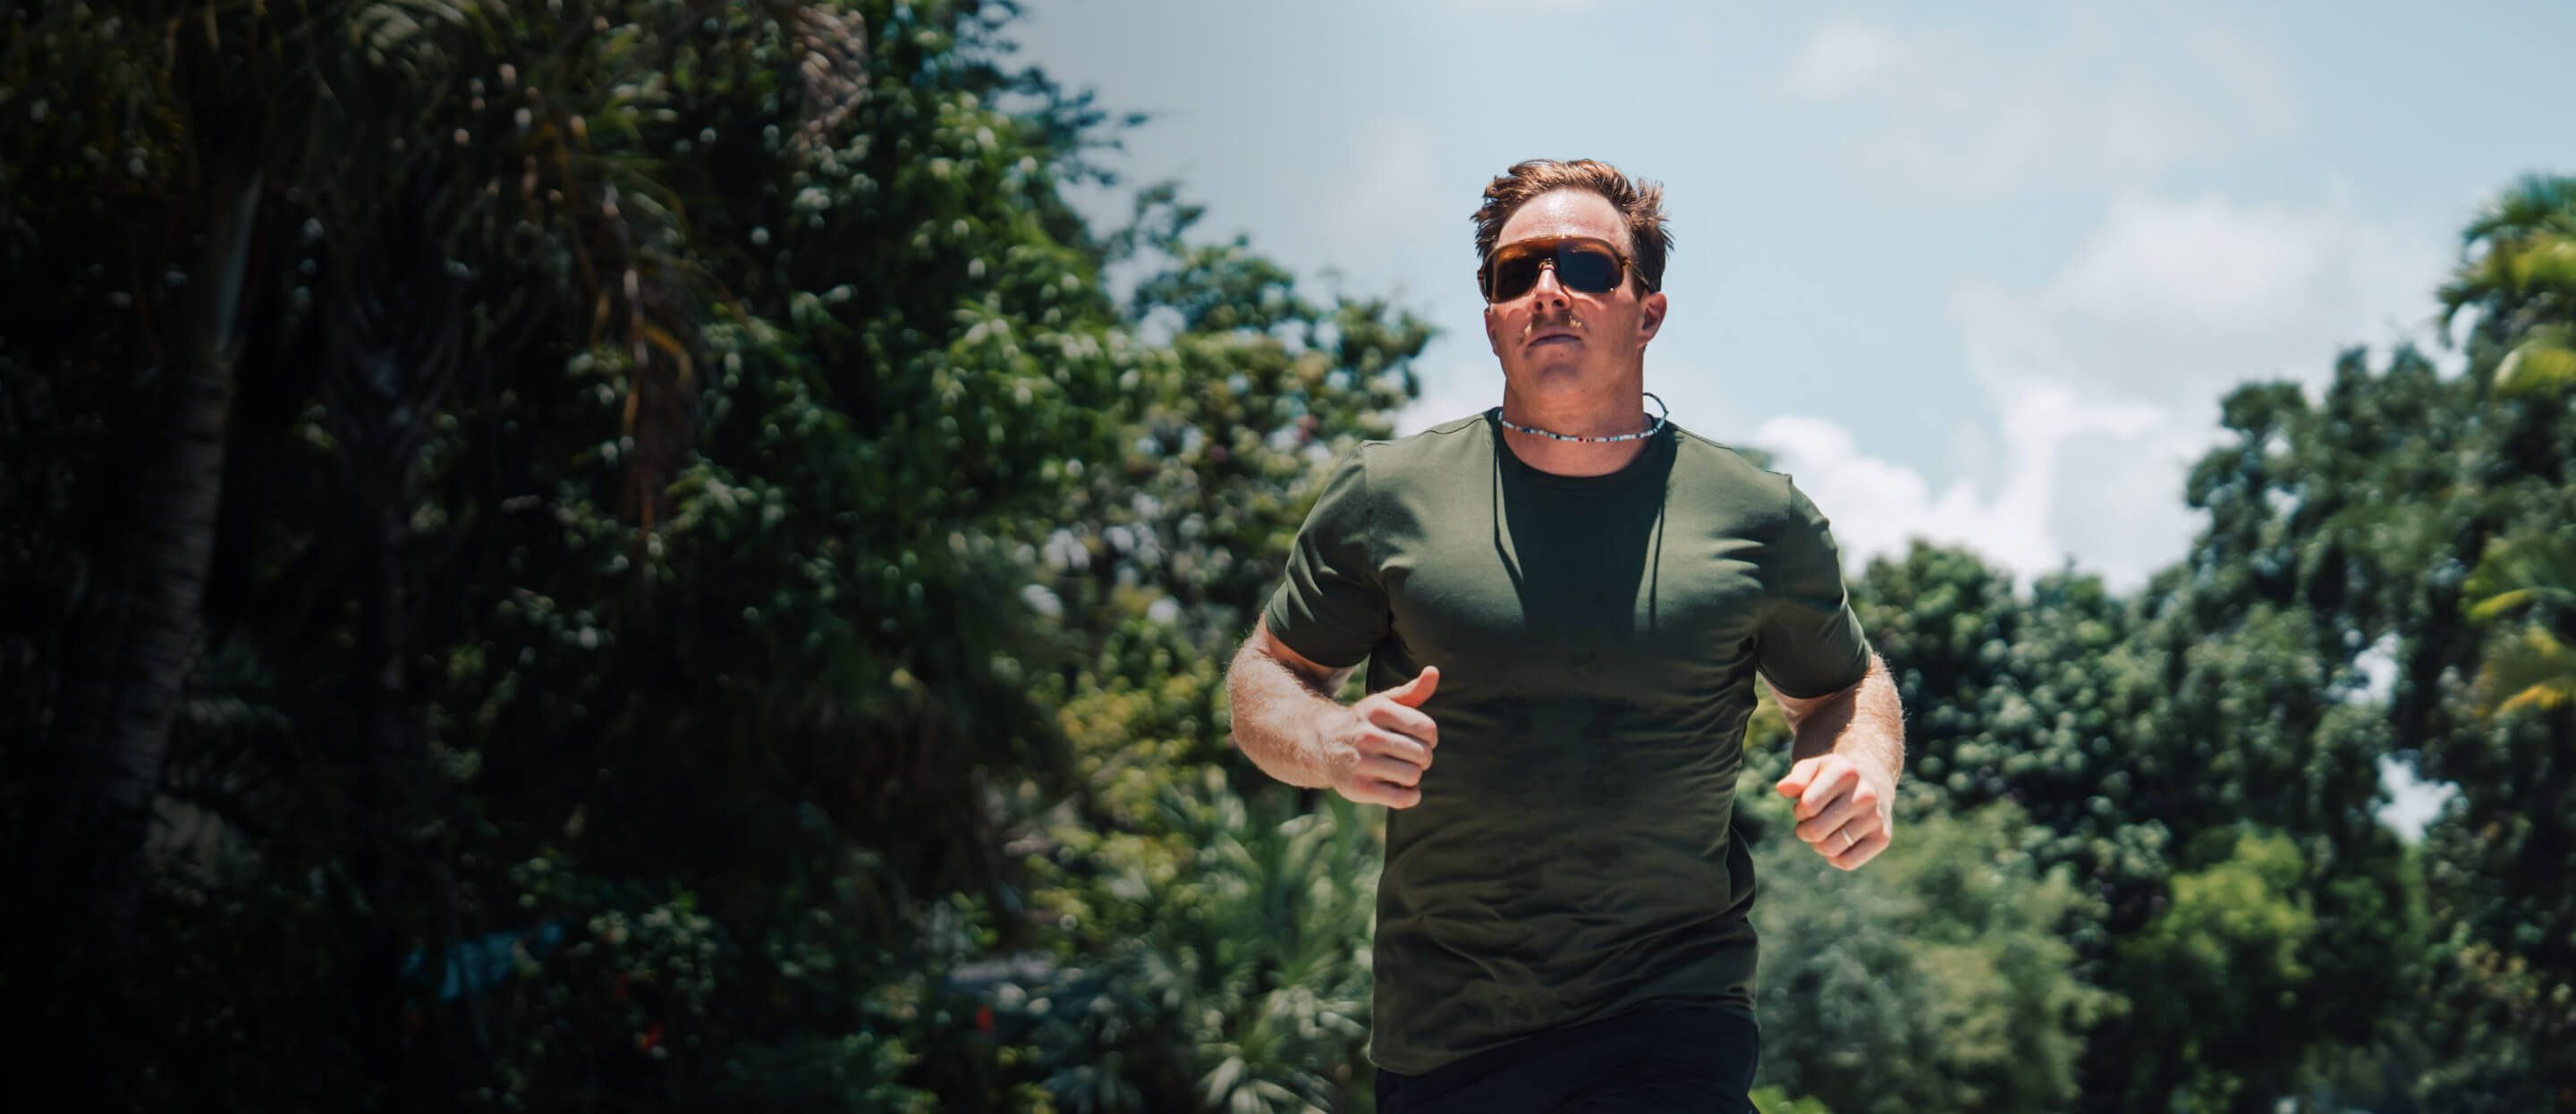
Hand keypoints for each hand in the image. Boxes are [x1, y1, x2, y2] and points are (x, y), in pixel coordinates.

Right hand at [1321, 667, 1438, 808]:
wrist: (1321, 744)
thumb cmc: (1364, 723)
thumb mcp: (1384, 703)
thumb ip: (1413, 690)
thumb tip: (1434, 671)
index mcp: (1378, 710)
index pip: (1427, 729)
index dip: (1430, 738)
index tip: (1420, 740)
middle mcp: (1368, 735)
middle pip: (1423, 754)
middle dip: (1423, 758)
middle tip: (1411, 758)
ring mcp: (1361, 763)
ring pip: (1413, 776)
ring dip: (1414, 777)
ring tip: (1402, 771)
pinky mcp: (1359, 788)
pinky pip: (1401, 798)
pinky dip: (1410, 796)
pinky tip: (1401, 788)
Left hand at [1775, 754, 1891, 869]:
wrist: (1872, 783)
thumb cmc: (1832, 778)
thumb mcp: (1813, 769)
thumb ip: (1795, 778)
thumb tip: (1783, 789)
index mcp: (1846, 773)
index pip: (1807, 807)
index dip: (1799, 810)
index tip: (1806, 805)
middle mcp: (1865, 795)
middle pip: (1815, 831)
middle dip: (1805, 830)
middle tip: (1811, 821)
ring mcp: (1876, 817)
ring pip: (1829, 849)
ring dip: (1818, 844)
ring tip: (1824, 830)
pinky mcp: (1882, 838)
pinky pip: (1846, 862)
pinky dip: (1834, 857)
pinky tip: (1838, 841)